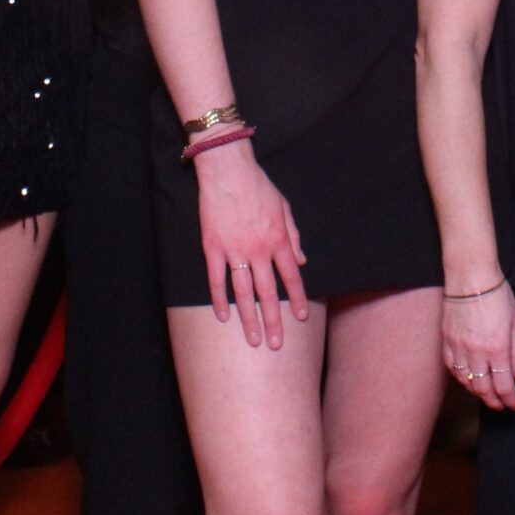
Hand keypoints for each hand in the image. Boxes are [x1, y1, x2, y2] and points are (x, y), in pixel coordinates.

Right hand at [194, 141, 307, 346]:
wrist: (228, 170)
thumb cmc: (258, 186)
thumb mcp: (284, 207)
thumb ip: (294, 236)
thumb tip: (301, 261)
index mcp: (278, 239)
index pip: (291, 277)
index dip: (297, 299)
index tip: (299, 318)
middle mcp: (258, 250)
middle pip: (268, 293)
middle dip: (274, 321)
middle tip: (276, 344)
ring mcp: (234, 251)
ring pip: (243, 293)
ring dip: (249, 319)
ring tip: (253, 340)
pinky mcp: (213, 248)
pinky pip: (217, 280)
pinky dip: (220, 300)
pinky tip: (224, 317)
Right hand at [441, 280, 514, 410]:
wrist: (470, 276)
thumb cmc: (497, 295)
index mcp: (498, 348)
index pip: (504, 386)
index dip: (511, 400)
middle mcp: (477, 352)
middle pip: (483, 390)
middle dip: (494, 401)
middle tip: (502, 404)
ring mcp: (459, 347)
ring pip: (466, 382)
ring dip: (478, 392)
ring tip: (487, 394)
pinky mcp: (446, 341)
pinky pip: (452, 368)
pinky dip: (461, 378)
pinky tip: (469, 379)